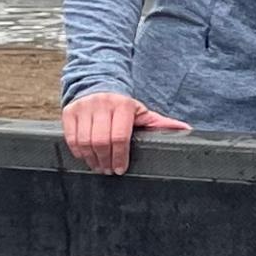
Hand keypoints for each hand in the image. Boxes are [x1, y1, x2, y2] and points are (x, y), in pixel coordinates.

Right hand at [61, 90, 187, 174]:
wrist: (98, 85)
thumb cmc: (123, 105)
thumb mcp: (143, 112)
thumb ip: (161, 123)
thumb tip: (186, 130)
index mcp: (123, 105)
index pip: (120, 136)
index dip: (120, 156)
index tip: (121, 169)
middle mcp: (102, 104)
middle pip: (101, 141)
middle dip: (106, 161)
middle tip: (110, 171)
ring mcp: (84, 107)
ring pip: (84, 141)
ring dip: (92, 159)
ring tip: (99, 166)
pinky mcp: (69, 111)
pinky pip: (71, 138)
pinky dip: (78, 151)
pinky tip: (87, 157)